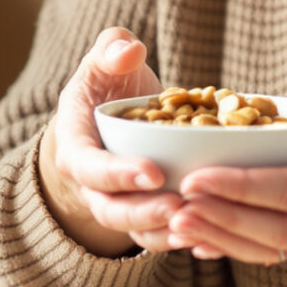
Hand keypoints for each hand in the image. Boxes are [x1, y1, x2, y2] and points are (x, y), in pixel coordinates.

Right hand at [36, 28, 185, 258]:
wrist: (106, 117)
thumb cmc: (107, 84)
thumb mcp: (104, 60)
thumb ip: (112, 48)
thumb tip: (130, 50)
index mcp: (75, 144)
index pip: (88, 166)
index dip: (117, 173)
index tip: (153, 173)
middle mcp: (90, 182)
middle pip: (111, 209)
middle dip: (144, 212)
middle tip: (180, 207)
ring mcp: (115, 203)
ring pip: (135, 230)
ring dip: (164, 233)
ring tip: (199, 227)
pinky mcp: (142, 215)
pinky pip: (157, 235)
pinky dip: (182, 237)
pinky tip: (212, 234)